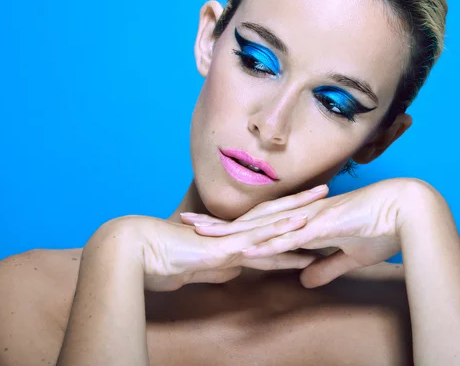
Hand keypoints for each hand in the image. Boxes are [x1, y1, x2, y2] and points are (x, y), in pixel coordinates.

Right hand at [89, 215, 316, 291]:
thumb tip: (233, 270)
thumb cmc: (160, 262)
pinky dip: (279, 233)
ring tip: (322, 203)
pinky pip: (257, 241)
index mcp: (227, 238)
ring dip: (297, 213)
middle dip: (299, 204)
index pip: (262, 224)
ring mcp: (229, 239)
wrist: (134, 254)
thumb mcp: (197, 268)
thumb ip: (217, 267)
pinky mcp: (223, 249)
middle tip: (325, 190)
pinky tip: (298, 227)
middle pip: (272, 215)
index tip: (306, 209)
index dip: (285, 215)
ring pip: (269, 223)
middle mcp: (232, 234)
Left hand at [185, 179, 425, 287]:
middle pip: (252, 220)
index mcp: (303, 221)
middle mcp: (301, 215)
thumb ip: (324, 267)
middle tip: (187, 222)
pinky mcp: (324, 225)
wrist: (407, 212)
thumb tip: (305, 278)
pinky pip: (291, 237)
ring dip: (234, 230)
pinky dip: (269, 244)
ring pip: (263, 224)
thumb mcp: (346, 257)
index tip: (209, 231)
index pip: (261, 224)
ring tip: (203, 233)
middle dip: (220, 223)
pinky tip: (247, 249)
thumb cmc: (379, 230)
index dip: (234, 228)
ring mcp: (310, 218)